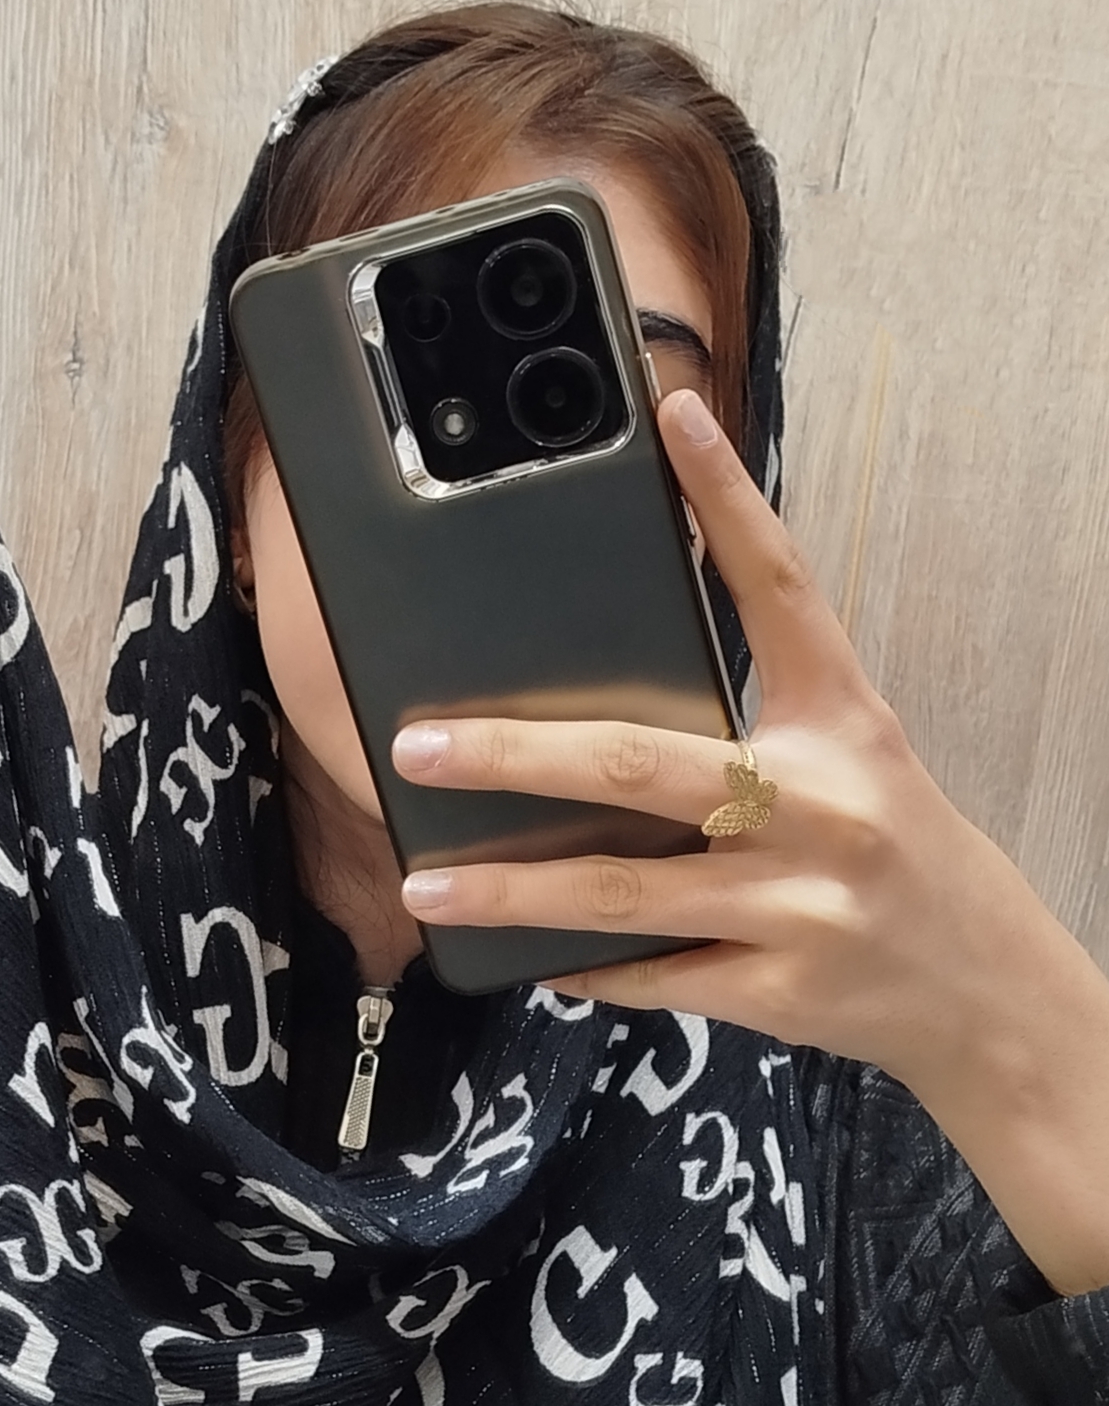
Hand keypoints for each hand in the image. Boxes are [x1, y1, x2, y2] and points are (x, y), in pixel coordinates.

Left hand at [392, 389, 1108, 1294]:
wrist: (983, 988)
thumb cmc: (891, 853)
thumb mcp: (849, 757)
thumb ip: (751, 719)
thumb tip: (603, 699)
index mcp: (842, 722)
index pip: (781, 590)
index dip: (728, 499)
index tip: (673, 415)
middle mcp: (819, 805)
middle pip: (642, 764)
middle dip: (518, 755)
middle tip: (422, 745)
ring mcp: (795, 905)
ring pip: (623, 892)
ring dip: (513, 892)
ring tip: (427, 886)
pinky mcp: (775, 990)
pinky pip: (651, 975)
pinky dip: (583, 967)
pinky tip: (524, 957)